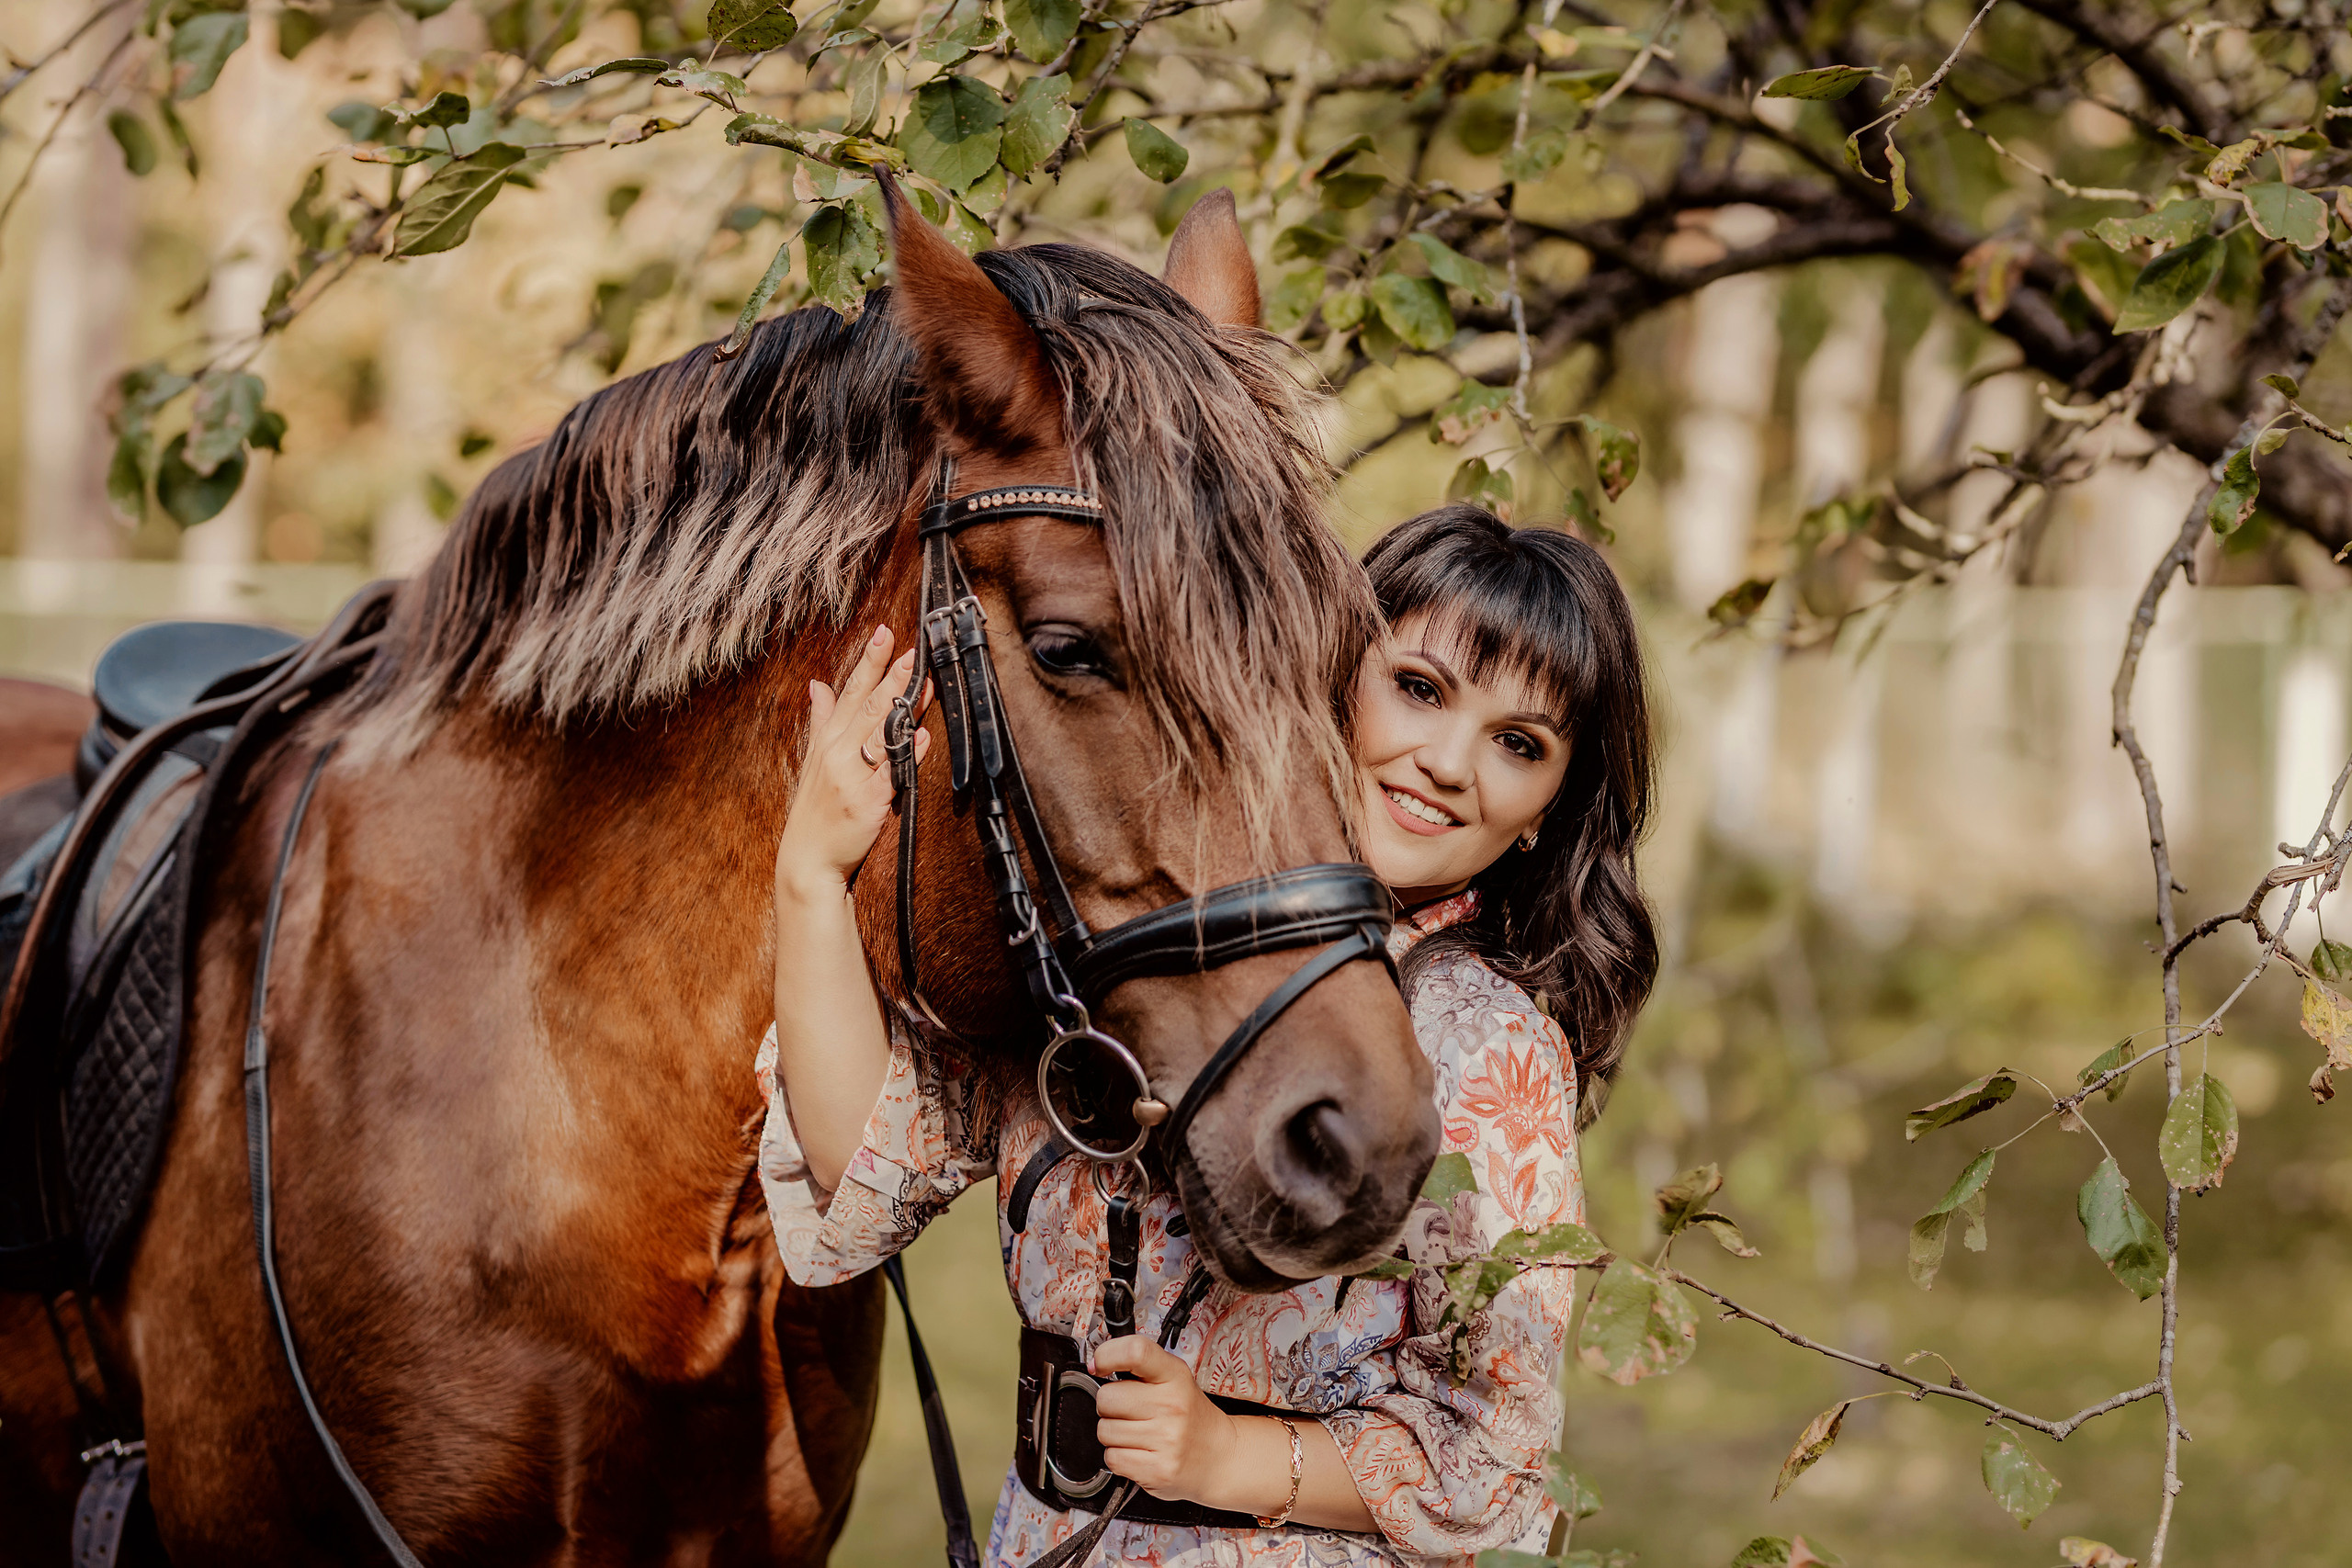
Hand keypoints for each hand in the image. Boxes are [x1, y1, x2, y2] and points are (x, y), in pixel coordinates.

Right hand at [775, 625, 928, 896]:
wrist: (808, 859)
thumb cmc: (816, 808)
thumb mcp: (813, 758)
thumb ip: (821, 720)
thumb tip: (817, 685)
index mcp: (828, 739)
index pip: (850, 691)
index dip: (868, 662)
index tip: (884, 633)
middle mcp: (839, 753)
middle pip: (869, 706)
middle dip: (891, 675)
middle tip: (913, 649)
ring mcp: (854, 776)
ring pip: (882, 733)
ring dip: (904, 706)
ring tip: (923, 681)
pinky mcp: (869, 802)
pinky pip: (892, 772)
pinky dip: (907, 753)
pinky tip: (920, 735)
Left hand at [1093, 1337, 1259, 1507]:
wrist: (1220, 1457)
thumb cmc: (1190, 1416)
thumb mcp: (1175, 1379)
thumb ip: (1141, 1367)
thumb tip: (1096, 1364)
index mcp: (1175, 1376)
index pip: (1135, 1352)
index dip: (1107, 1355)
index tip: (1100, 1365)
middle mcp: (1172, 1406)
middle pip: (1107, 1398)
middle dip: (1110, 1406)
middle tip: (1130, 1411)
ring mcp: (1166, 1439)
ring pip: (1105, 1431)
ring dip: (1114, 1434)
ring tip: (1138, 1433)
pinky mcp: (1157, 1469)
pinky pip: (1112, 1458)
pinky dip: (1119, 1457)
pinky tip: (1139, 1452)